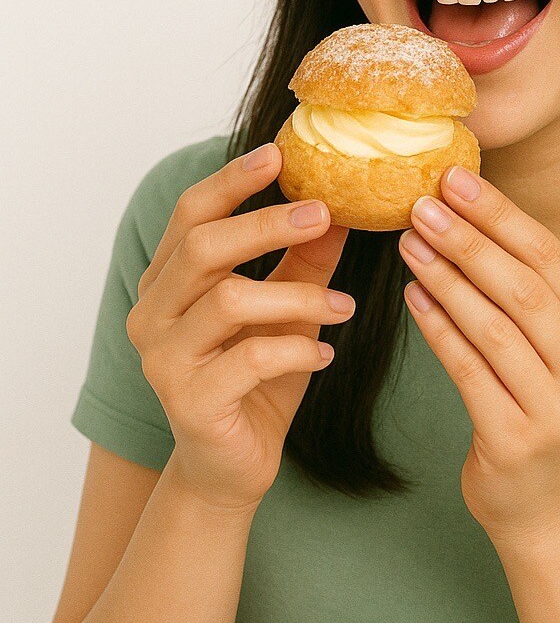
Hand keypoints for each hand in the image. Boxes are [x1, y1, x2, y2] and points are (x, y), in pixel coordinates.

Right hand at [126, 143, 354, 511]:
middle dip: (267, 224)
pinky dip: (296, 349)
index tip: (279, 153)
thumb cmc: (256, 381)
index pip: (190, 214)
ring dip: (297, 295)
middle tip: (325, 213)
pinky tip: (325, 353)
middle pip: (203, 246)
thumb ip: (305, 261)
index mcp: (167, 281)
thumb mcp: (287, 311)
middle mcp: (152, 313)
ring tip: (343, 305)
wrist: (231, 468)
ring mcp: (163, 359)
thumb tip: (345, 205)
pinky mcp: (189, 401)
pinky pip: (248, 359)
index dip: (232, 181)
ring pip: (228, 300)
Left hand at [397, 167, 559, 544]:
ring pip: (494, 327)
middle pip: (523, 288)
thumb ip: (528, 295)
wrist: (544, 506)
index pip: (551, 258)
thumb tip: (467, 216)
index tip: (456, 179)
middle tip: (422, 205)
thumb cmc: (536, 412)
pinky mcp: (517, 439)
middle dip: (469, 240)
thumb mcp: (552, 351)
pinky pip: (469, 371)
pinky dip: (438, 329)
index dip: (501, 215)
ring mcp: (557, 408)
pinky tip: (412, 298)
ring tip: (408, 244)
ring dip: (447, 279)